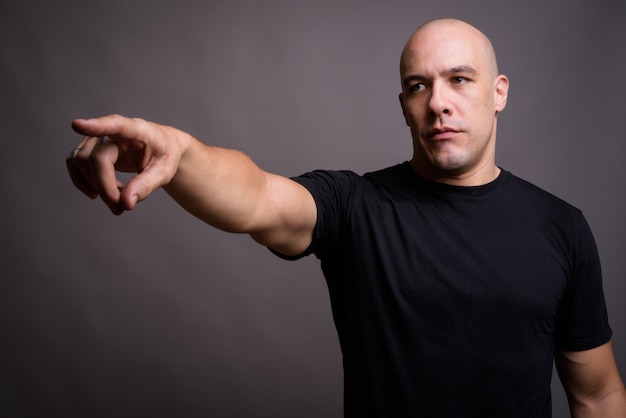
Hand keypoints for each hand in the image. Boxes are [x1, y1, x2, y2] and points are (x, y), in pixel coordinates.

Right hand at [66, 114, 186, 214]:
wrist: (161, 148)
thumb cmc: (164, 155)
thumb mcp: (164, 171)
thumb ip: (146, 186)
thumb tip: (125, 203)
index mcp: (137, 130)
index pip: (115, 125)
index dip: (96, 126)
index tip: (77, 125)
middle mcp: (113, 131)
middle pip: (95, 159)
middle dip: (105, 188)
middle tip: (122, 208)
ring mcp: (97, 138)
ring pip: (80, 162)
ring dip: (95, 187)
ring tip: (118, 198)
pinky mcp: (89, 148)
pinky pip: (74, 164)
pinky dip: (84, 183)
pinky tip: (101, 192)